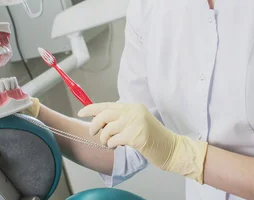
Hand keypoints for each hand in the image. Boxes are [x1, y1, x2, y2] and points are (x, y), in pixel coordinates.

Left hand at [78, 102, 207, 182]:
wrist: (171, 148)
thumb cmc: (153, 138)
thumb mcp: (137, 123)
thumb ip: (121, 119)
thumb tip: (99, 120)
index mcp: (133, 106)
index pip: (108, 105)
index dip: (91, 109)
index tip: (81, 113)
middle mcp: (134, 111)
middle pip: (104, 115)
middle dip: (94, 125)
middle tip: (93, 133)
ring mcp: (135, 123)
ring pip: (107, 129)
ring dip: (105, 139)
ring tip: (110, 144)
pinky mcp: (136, 136)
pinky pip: (114, 140)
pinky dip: (113, 144)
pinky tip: (119, 146)